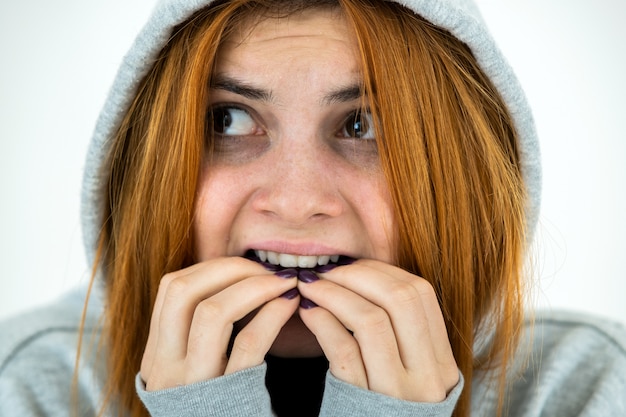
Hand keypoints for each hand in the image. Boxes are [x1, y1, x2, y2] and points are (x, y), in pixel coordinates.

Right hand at [140, 257, 298, 390]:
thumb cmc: (218, 406)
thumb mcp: (193, 367)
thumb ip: (199, 329)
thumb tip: (238, 276)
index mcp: (157, 354)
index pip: (171, 288)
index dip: (211, 266)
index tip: (246, 263)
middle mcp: (165, 368)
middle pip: (184, 291)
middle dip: (231, 269)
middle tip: (268, 268)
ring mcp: (194, 385)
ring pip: (212, 313)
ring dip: (254, 287)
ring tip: (285, 282)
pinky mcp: (228, 398)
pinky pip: (248, 345)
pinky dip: (272, 315)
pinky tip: (290, 304)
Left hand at [298, 259, 458, 401]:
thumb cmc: (382, 407)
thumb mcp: (405, 370)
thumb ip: (397, 330)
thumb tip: (356, 274)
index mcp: (441, 360)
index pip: (420, 294)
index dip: (381, 270)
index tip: (350, 264)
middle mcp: (428, 376)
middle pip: (399, 299)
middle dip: (356, 275)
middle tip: (324, 269)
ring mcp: (398, 393)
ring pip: (371, 321)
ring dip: (334, 294)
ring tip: (308, 286)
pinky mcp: (364, 405)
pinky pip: (345, 353)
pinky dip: (324, 324)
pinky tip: (307, 312)